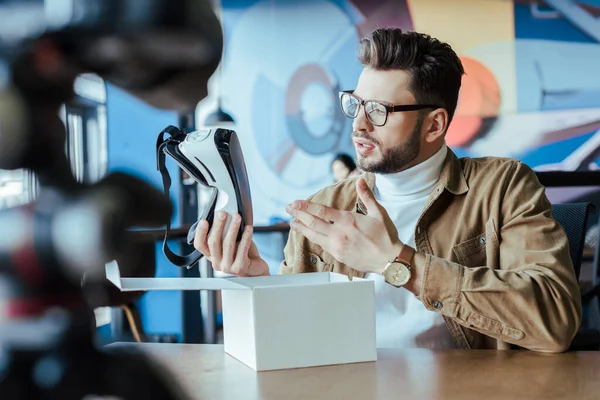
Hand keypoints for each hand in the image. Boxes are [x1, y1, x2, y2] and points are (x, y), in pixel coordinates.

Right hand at [193, 211, 269, 276]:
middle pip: (213, 242)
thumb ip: (225, 233)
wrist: (256, 269)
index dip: (200, 233)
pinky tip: (249, 228)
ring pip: (227, 245)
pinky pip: (242, 249)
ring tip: (237, 217)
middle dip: (218, 226)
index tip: (204, 221)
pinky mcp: (240, 268)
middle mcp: (217, 263)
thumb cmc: (243, 253)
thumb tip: (225, 214)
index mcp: (211, 256)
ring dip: (232, 228)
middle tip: (223, 213)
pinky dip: (246, 237)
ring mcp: (228, 267)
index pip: (200, 245)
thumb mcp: (231, 241)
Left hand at [286, 178, 402, 273]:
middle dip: (298, 215)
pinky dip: (311, 237)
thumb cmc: (385, 236)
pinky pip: (320, 244)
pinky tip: (307, 234)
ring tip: (292, 222)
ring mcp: (337, 246)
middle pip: (312, 223)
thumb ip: (366, 196)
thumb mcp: (378, 213)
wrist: (389, 260)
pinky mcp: (338, 255)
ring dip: (301, 228)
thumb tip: (360, 180)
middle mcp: (339, 234)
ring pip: (313, 235)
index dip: (306, 206)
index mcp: (348, 221)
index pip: (321, 211)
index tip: (295, 202)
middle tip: (288, 209)